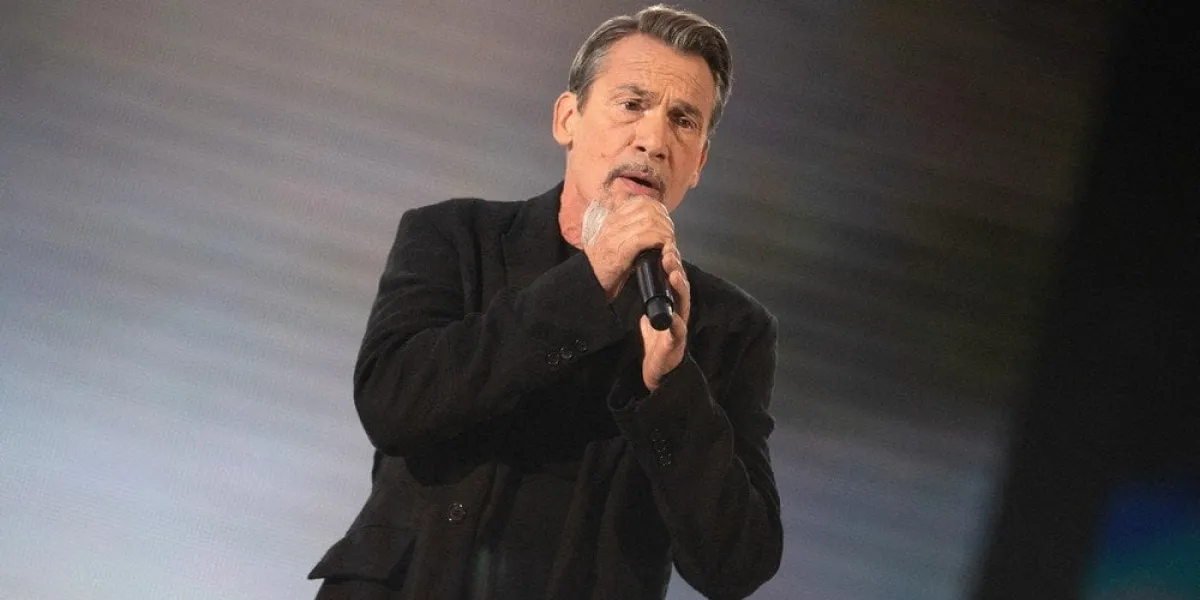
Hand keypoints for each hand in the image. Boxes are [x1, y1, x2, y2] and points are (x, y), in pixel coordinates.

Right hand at [582, 195, 675, 301]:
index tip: (664, 223)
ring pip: (650, 221)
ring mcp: (616, 235)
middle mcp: (613, 223)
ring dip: (664, 232)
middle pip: (648, 209)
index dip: (658, 209)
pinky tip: (662, 249)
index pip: (641, 201)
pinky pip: (646, 237)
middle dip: (664, 221)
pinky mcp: (621, 249)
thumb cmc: (603, 266)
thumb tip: (643, 220)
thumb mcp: (611, 240)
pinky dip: (659, 241)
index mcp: (612, 219)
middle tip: (669, 234)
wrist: (587, 281)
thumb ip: (624, 228)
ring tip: (667, 243)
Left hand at [641, 240, 689, 390]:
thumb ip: (649, 308)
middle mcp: (679, 313)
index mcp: (672, 306)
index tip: (665, 247)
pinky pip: (677, 332)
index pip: (673, 281)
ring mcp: (679, 327)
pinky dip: (676, 323)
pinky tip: (674, 315)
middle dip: (676, 268)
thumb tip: (642, 293)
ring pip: (683, 303)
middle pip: (680, 287)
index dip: (671, 264)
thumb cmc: (658, 346)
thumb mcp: (650, 321)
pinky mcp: (676, 343)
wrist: (659, 372)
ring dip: (679, 288)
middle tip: (669, 252)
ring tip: (674, 273)